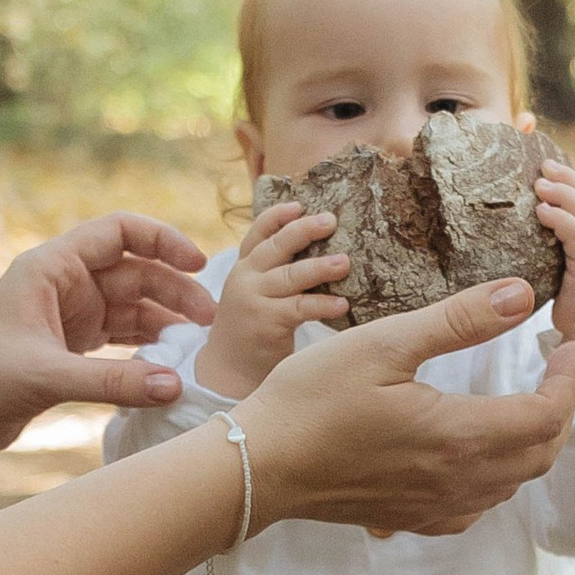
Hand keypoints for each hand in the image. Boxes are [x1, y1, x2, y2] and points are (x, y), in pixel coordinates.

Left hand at [0, 213, 216, 459]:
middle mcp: (63, 286)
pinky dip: (146, 351)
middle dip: (174, 290)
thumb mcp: (43, 377)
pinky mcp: (69, 352)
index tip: (199, 265)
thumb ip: (111, 383)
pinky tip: (169, 367)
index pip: (119, 232)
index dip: (163, 240)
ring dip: (164, 322)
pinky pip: (120, 341)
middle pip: (135, 272)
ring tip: (197, 346)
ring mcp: (68, 318)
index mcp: (51, 267)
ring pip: (131, 308)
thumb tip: (176, 386)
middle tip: (208, 322)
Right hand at [195, 199, 350, 394]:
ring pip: (290, 276)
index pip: (258, 233)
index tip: (299, 204)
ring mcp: (254, 300)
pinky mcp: (266, 324)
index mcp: (245, 267)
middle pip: (275, 247)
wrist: (228, 369)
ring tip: (345, 262)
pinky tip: (343, 304)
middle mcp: (246, 278)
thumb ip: (277, 270)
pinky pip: (300, 309)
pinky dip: (322, 305)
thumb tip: (325, 248)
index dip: (277, 216)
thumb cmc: (253, 327)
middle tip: (331, 221)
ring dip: (320, 267)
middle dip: (303, 230)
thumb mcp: (256, 292)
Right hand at [238, 279, 574, 534]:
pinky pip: (476, 508)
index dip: (569, 379)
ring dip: (532, 444)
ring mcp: (434, 507)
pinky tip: (478, 454)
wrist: (257, 466)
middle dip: (560, 410)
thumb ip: (460, 320)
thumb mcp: (385, 342)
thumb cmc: (311, 398)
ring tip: (524, 401)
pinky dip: (496, 480)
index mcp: (458, 435)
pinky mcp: (410, 519)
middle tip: (554, 371)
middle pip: (541, 454)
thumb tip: (523, 294)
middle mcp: (457, 481)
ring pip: (512, 484)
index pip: (547, 415)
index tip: (565, 345)